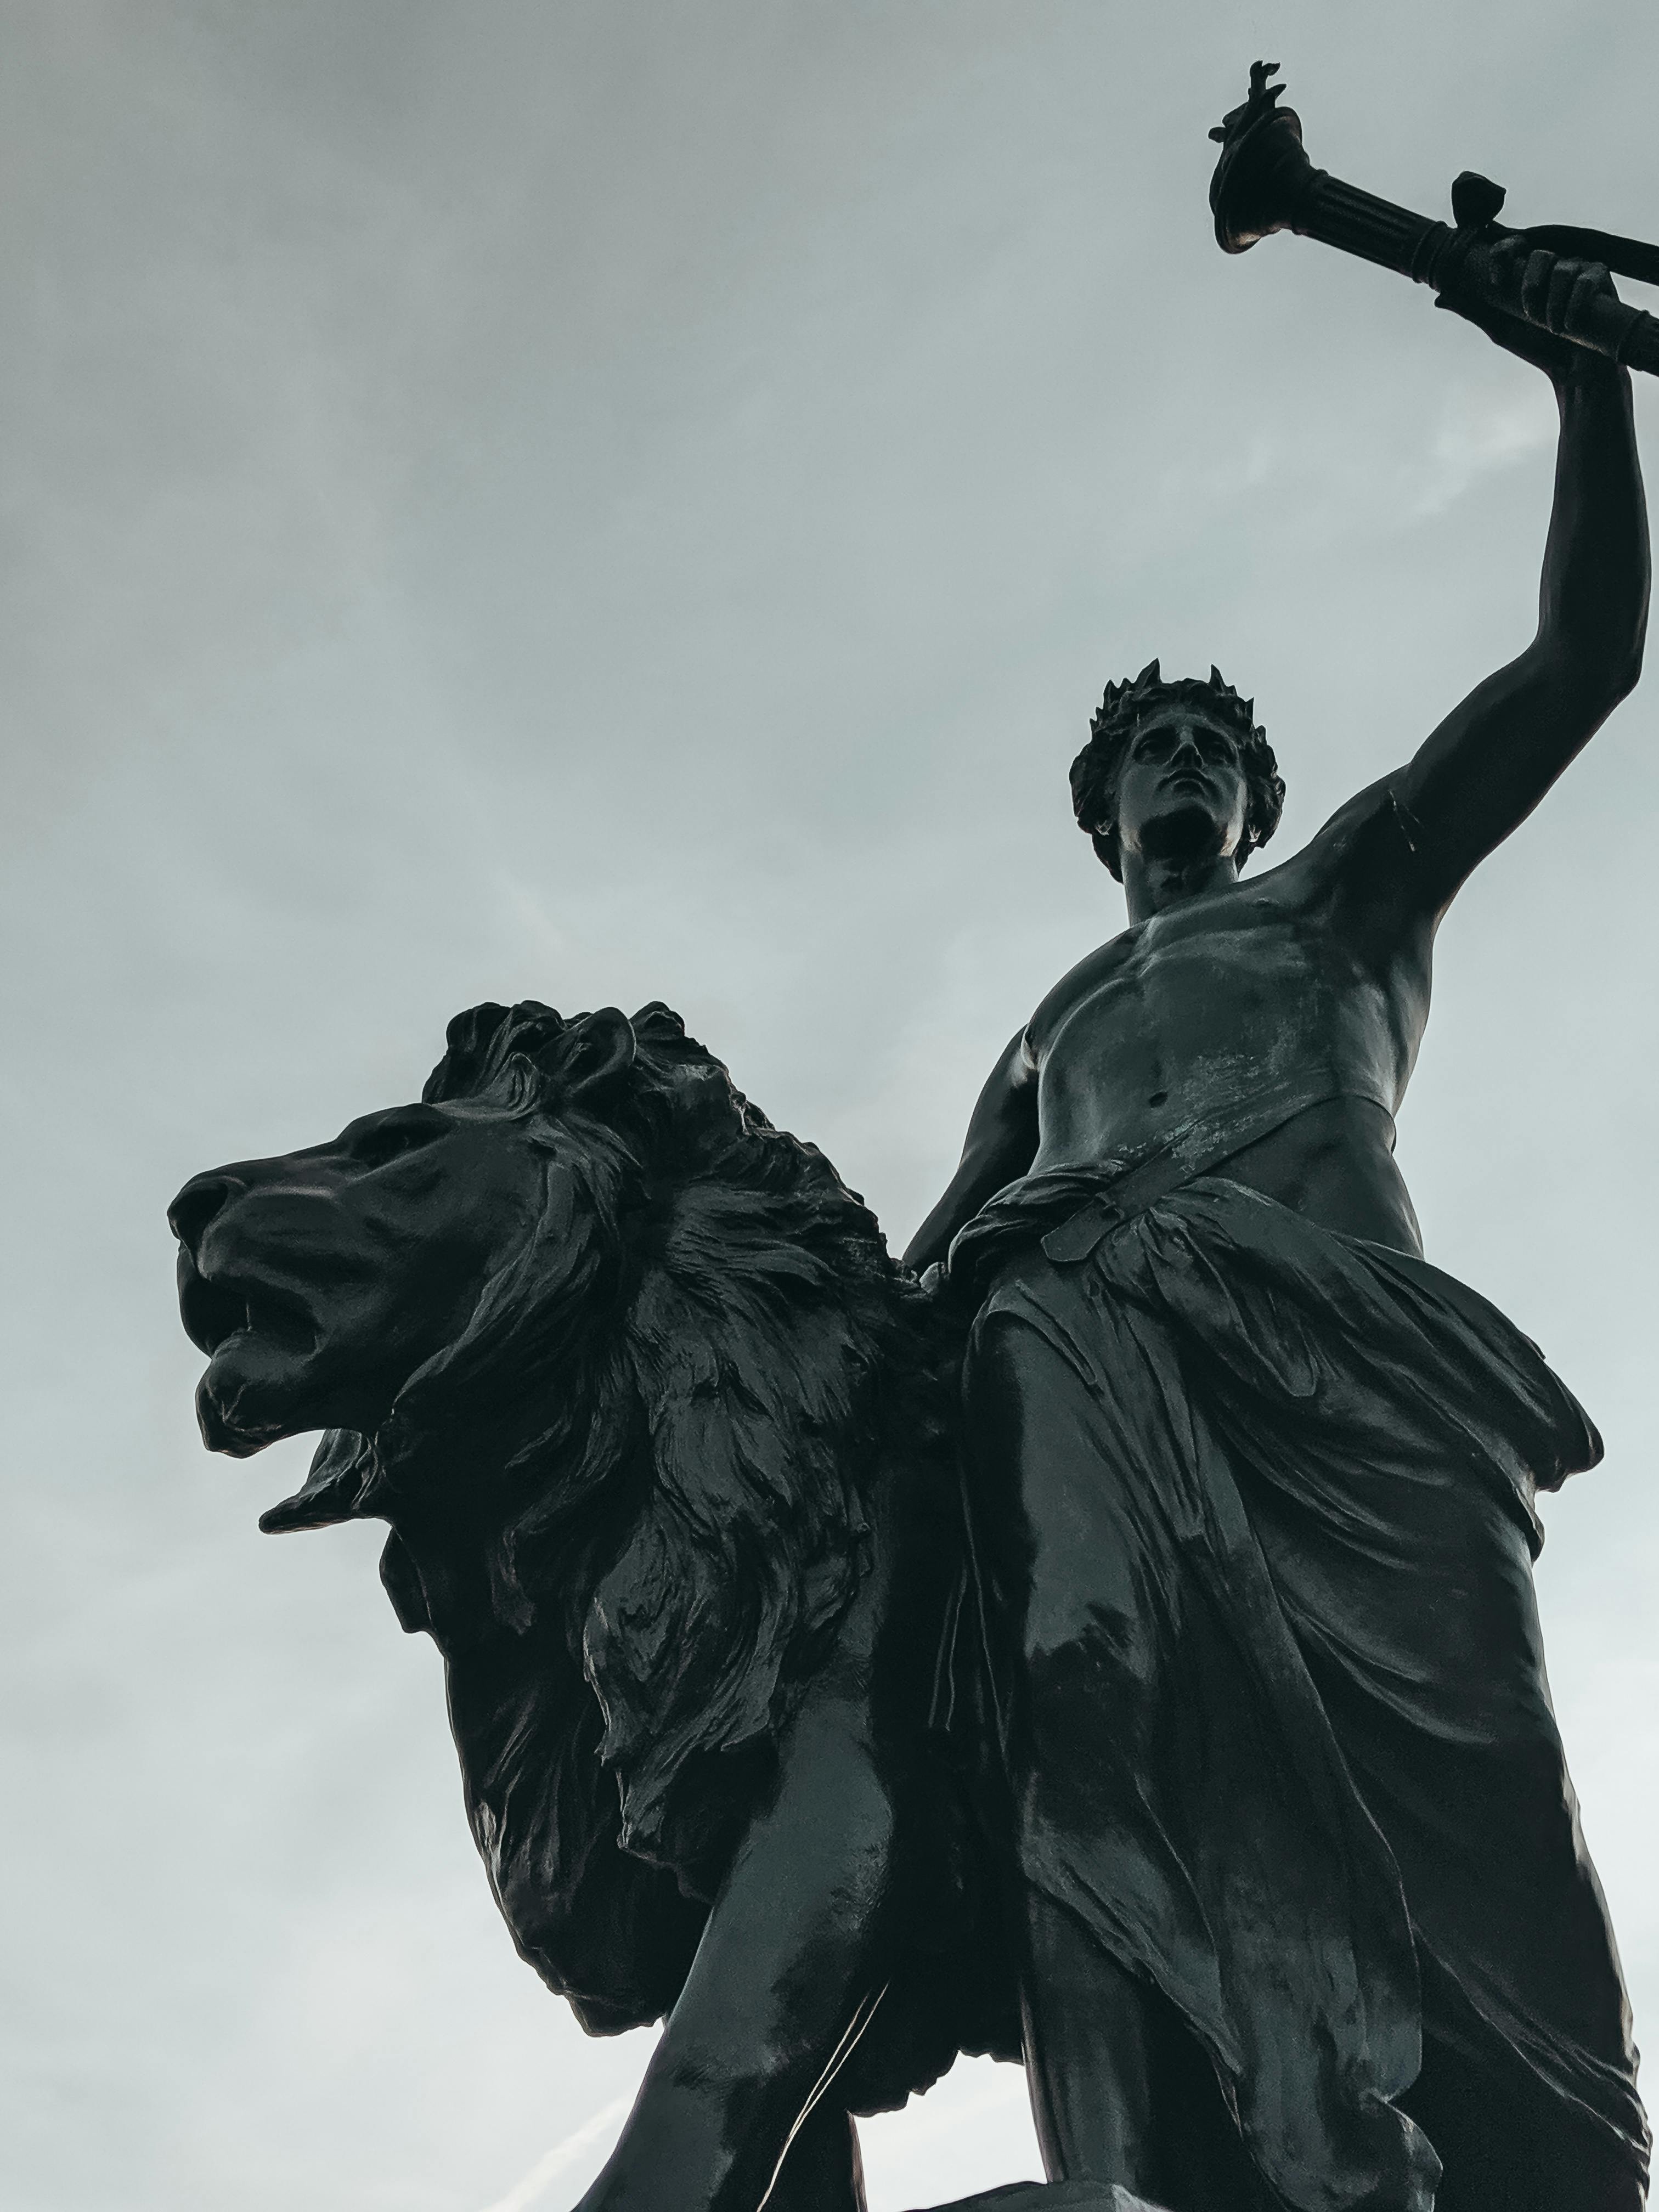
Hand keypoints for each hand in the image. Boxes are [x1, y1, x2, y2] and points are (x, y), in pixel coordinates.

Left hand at [1438, 237, 1618, 381]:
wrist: (1571, 372)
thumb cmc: (1536, 348)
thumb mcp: (1500, 328)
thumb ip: (1473, 309)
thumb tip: (1439, 297)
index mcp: (1527, 270)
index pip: (1512, 244)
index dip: (1502, 255)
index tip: (1495, 283)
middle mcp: (1553, 264)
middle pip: (1539, 254)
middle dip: (1530, 285)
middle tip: (1529, 314)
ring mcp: (1578, 269)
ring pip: (1562, 268)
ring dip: (1552, 303)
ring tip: (1552, 327)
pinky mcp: (1600, 278)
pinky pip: (1586, 279)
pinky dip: (1574, 304)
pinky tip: (1568, 325)